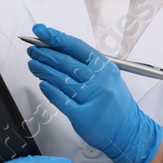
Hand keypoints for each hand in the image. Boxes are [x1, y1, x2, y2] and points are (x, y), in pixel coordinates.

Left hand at [25, 24, 162, 162]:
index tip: (41, 31)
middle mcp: (98, 80)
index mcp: (105, 67)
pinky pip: (60, 99)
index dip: (55, 37)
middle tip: (33, 50)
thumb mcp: (109, 78)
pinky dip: (49, 90)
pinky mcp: (82, 115)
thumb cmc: (117, 104)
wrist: (128, 131)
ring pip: (59, 79)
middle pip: (64, 61)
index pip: (75, 46)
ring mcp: (90, 98)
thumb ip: (88, 66)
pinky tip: (43, 84)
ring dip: (42, 70)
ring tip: (34, 64)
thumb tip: (60, 52)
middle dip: (44, 53)